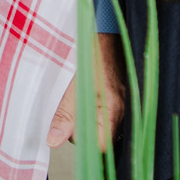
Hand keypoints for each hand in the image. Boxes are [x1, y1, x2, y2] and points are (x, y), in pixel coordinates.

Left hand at [48, 32, 126, 149]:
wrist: (108, 33)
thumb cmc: (93, 55)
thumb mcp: (72, 86)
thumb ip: (64, 115)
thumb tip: (54, 142)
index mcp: (113, 112)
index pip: (98, 147)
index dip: (80, 138)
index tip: (68, 125)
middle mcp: (123, 113)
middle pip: (100, 140)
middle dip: (83, 129)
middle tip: (73, 106)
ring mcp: (125, 108)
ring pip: (103, 128)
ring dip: (89, 119)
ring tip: (82, 98)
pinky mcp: (123, 101)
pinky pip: (108, 117)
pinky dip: (97, 112)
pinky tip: (91, 98)